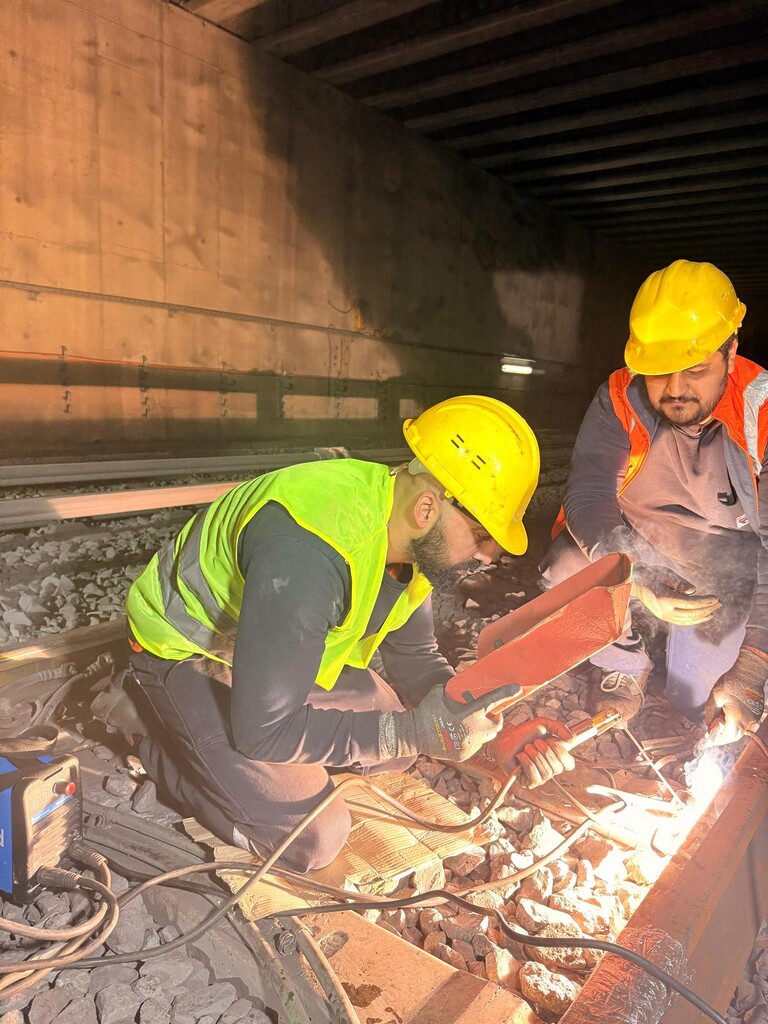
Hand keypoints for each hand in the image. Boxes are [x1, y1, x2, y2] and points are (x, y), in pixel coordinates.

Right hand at [379, 684, 513, 762]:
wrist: (412, 735)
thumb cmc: (426, 711)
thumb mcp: (439, 693)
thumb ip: (454, 690)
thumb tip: (461, 683)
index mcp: (468, 714)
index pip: (492, 701)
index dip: (506, 694)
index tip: (517, 689)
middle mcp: (473, 731)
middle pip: (496, 724)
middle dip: (494, 719)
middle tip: (487, 714)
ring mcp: (470, 745)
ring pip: (485, 737)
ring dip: (481, 731)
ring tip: (469, 725)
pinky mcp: (464, 755)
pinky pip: (474, 747)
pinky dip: (470, 741)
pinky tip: (459, 735)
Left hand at [498, 718, 575, 786]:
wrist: (504, 739)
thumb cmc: (522, 733)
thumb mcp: (543, 724)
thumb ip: (559, 728)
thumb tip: (573, 738)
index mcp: (556, 756)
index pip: (569, 763)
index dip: (561, 753)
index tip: (552, 741)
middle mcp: (550, 768)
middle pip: (557, 768)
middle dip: (544, 751)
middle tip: (535, 743)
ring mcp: (540, 777)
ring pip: (546, 772)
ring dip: (534, 756)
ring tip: (526, 748)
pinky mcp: (528, 782)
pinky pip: (535, 777)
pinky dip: (527, 764)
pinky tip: (521, 757)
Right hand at [631, 563, 719, 625]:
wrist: (636, 582)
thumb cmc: (651, 575)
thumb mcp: (665, 574)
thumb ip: (679, 583)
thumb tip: (694, 591)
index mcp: (665, 599)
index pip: (689, 603)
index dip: (704, 602)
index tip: (716, 598)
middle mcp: (664, 611)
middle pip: (691, 613)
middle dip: (707, 609)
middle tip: (720, 603)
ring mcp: (664, 616)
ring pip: (687, 620)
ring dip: (703, 615)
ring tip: (714, 610)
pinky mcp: (664, 617)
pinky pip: (682, 622)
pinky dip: (694, 621)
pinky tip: (704, 617)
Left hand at [703, 647, 767, 744]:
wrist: (750, 673)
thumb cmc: (731, 683)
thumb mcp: (715, 697)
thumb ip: (710, 712)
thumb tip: (707, 723)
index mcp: (736, 719)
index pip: (725, 737)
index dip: (715, 740)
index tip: (706, 740)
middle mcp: (747, 722)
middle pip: (733, 736)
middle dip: (721, 736)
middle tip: (711, 730)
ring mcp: (754, 719)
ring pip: (740, 730)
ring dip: (728, 729)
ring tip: (718, 721)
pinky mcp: (756, 714)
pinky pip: (745, 724)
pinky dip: (735, 723)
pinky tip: (728, 715)